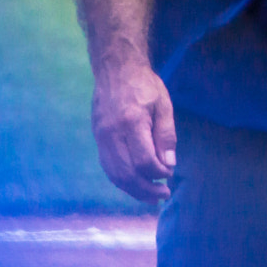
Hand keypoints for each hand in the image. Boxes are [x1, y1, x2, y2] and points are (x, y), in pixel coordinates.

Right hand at [91, 59, 175, 202]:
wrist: (116, 69)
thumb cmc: (145, 85)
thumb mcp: (164, 105)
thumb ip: (166, 135)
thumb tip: (169, 165)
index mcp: (131, 123)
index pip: (143, 161)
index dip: (158, 174)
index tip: (170, 175)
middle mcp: (111, 134)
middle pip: (126, 173)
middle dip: (145, 189)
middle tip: (163, 195)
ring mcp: (100, 138)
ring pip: (114, 174)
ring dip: (132, 190)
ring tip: (150, 197)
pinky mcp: (97, 139)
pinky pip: (107, 166)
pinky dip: (121, 180)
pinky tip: (135, 184)